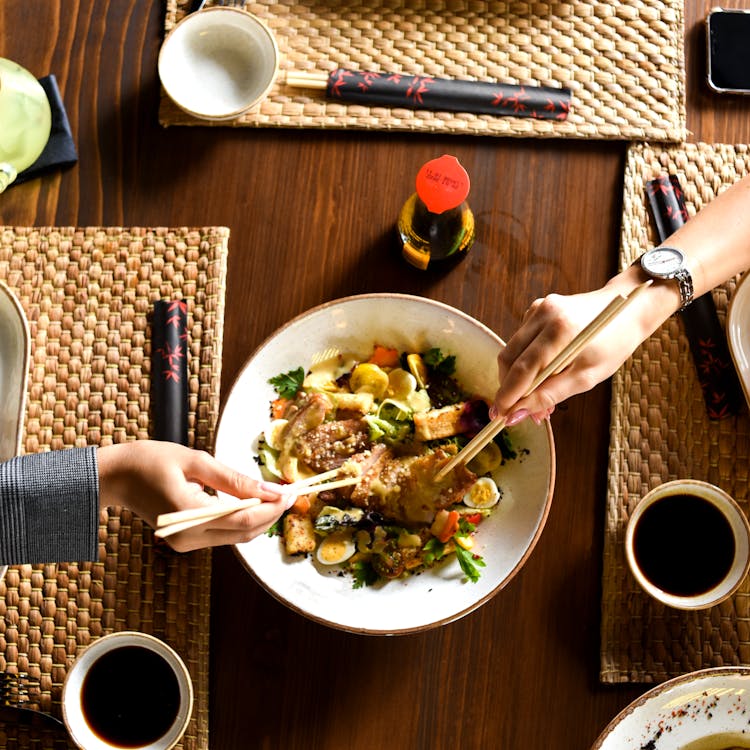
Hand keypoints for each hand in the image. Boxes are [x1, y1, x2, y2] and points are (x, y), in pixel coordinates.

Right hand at [97, 441, 289, 551]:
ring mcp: (186, 543)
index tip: (291, 491)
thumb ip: (235, 479)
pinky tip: (253, 501)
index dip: (273, 508)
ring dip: (260, 518)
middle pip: (245, 533)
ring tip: (276, 494)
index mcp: (188, 515)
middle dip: (272, 514)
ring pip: (237, 537)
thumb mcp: (196, 461)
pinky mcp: (186, 541)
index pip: (244, 520)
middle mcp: (188, 537)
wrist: (115, 477)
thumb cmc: (151, 461)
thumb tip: (270, 490)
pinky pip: (224, 534)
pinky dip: (243, 520)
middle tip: (290, 492)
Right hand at [492, 285, 654, 422]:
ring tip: (538, 399)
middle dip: (510, 389)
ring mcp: (538, 309)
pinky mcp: (536, 309)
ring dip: (518, 378)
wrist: (627, 309)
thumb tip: (517, 414)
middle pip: (509, 359)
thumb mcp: (587, 377)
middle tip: (524, 413)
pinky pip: (521, 342)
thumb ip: (549, 395)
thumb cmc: (613, 345)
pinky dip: (526, 362)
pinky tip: (544, 375)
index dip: (507, 396)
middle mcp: (543, 315)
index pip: (522, 369)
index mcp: (560, 331)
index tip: (500, 417)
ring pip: (511, 351)